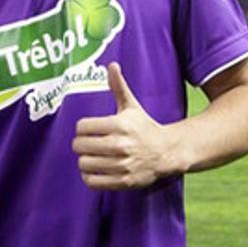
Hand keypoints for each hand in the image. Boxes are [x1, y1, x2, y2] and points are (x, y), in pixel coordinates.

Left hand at [72, 63, 181, 189]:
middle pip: (80, 145)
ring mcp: (123, 165)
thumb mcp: (132, 106)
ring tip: (91, 156)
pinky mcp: (124, 181)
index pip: (82, 127)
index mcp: (120, 125)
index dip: (82, 128)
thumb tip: (112, 65)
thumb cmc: (144, 127)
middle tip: (87, 144)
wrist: (167, 152)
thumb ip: (119, 87)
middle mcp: (121, 145)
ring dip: (84, 160)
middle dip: (80, 144)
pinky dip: (89, 177)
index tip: (88, 129)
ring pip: (84, 164)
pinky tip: (94, 170)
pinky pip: (93, 182)